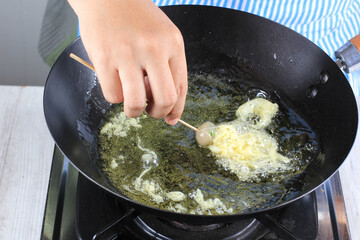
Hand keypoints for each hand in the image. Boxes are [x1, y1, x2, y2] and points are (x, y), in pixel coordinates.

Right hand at [68, 0, 187, 124]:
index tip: (170, 118)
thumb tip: (169, 109)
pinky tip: (115, 83)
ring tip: (131, 102)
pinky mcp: (103, 57)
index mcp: (173, 43)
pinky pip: (113, 95)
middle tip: (149, 110)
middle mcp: (153, 48)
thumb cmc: (137, 18)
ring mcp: (127, 53)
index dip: (176, 110)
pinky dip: (115, 97)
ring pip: (136, 103)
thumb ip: (168, 68)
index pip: (181, 87)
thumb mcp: (163, 36)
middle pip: (165, 99)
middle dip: (158, 113)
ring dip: (134, 111)